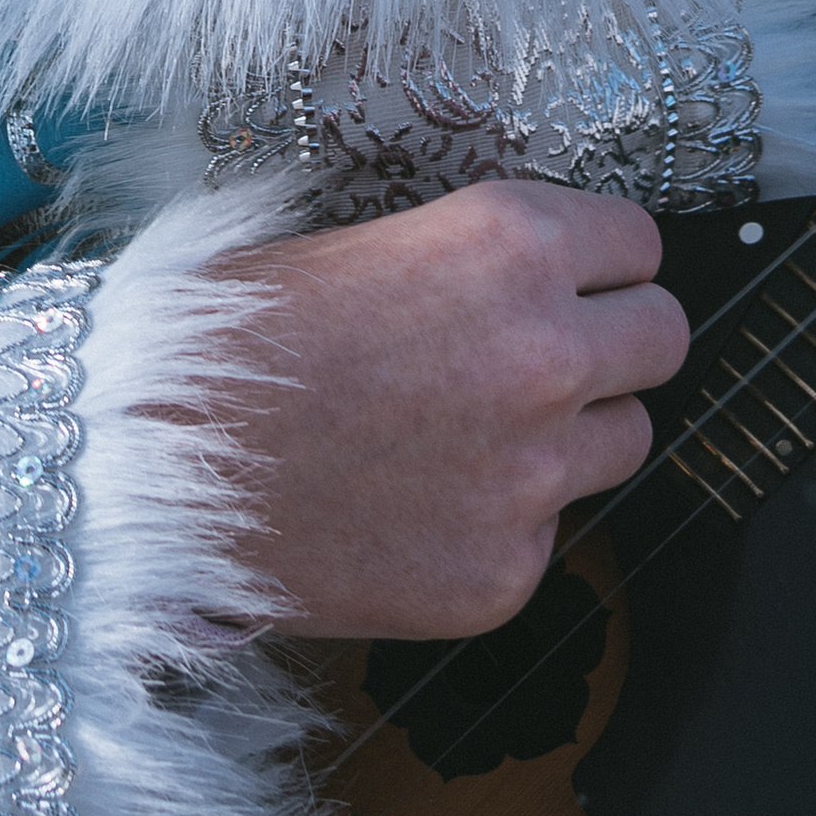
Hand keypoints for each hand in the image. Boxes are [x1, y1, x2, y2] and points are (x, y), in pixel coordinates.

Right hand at [222, 179, 689, 641]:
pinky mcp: (504, 573)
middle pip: (664, 339)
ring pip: (626, 443)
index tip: (579, 280)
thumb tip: (550, 276)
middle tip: (552, 357)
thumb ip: (479, 263)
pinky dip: (499, 523)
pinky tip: (415, 504)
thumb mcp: (366, 242)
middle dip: (616, 344)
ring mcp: (532, 473)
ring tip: (469, 434)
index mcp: (510, 242)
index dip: (603, 262)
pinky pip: (548, 536)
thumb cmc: (233, 338)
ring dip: (572, 436)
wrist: (151, 462)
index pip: (641, 244)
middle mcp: (545, 350)